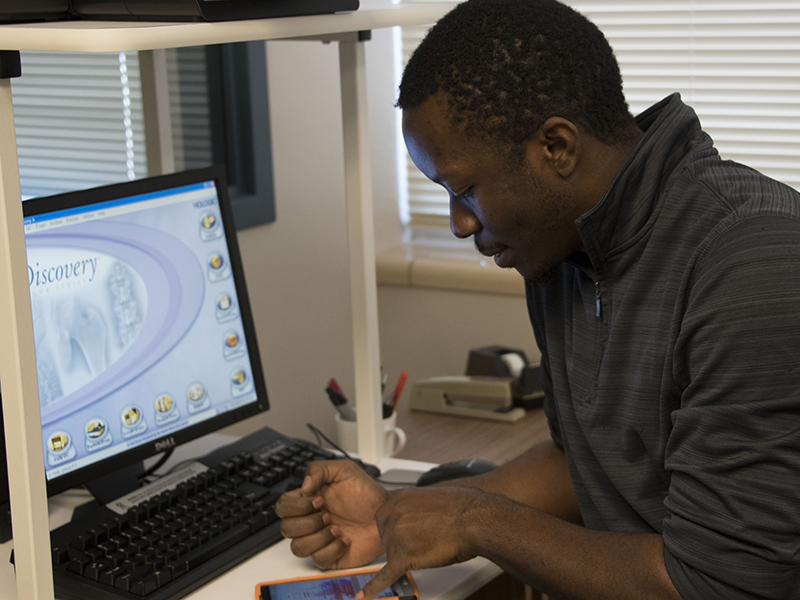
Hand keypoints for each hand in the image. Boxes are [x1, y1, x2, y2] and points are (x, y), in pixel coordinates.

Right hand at [276, 460, 387, 569]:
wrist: (386, 515)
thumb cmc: (367, 494)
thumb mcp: (345, 470)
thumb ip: (319, 470)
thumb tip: (303, 486)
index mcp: (309, 501)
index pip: (283, 506)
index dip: (296, 505)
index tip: (318, 500)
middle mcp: (310, 521)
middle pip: (286, 529)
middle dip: (308, 522)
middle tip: (328, 514)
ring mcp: (318, 540)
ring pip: (297, 547)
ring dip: (318, 537)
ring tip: (336, 528)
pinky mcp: (330, 556)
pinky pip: (318, 560)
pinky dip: (333, 549)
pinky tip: (345, 539)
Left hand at [356, 486, 481, 599]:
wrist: (472, 521)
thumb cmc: (462, 508)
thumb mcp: (432, 495)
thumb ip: (416, 504)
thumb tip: (418, 512)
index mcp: (400, 498)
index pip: (385, 516)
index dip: (397, 526)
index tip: (402, 529)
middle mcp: (394, 515)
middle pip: (386, 536)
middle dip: (401, 541)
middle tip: (420, 539)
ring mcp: (396, 537)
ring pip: (391, 553)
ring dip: (406, 554)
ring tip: (428, 547)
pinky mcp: (403, 557)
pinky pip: (385, 575)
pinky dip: (374, 587)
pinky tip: (366, 595)